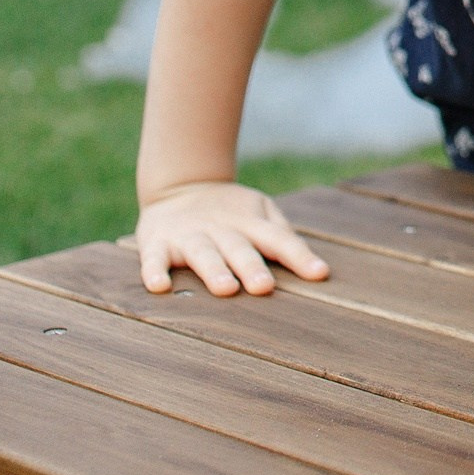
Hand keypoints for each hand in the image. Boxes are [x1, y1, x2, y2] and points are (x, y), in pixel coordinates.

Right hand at [134, 180, 330, 295]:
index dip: (299, 256)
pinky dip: (154, 270)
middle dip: (251, 267)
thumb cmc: (230, 213)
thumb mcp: (260, 215)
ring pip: (203, 254)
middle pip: (240, 249)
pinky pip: (154, 258)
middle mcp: (221, 230)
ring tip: (225, 288)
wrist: (180, 186)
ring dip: (213, 271)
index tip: (319, 274)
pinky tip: (159, 286)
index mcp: (250, 224)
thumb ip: (283, 237)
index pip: (279, 239)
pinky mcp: (158, 242)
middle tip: (264, 287)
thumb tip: (318, 269)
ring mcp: (189, 236)